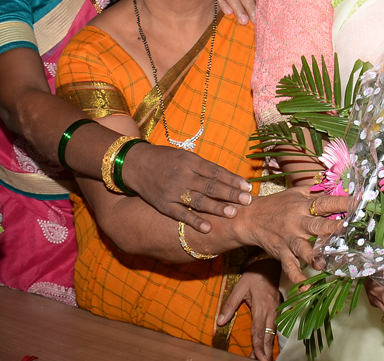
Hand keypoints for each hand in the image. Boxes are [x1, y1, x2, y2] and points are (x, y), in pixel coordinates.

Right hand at [121, 143, 253, 233]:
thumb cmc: (166, 159)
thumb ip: (204, 167)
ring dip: (216, 207)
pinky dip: (194, 221)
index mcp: (190, 161)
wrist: (136, 164)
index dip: (232, 179)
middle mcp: (183, 176)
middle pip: (210, 186)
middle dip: (230, 193)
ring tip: (233, 213)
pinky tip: (208, 228)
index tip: (247, 186)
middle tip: (247, 200)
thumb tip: (228, 177)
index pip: (216, 171)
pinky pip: (181, 214)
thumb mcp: (185, 156)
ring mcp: (173, 191)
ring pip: (198, 201)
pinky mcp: (164, 205)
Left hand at [219, 259, 281, 360]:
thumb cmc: (254, 275)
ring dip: (268, 345)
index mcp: (261, 306)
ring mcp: (277, 309)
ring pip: (274, 331)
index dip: (258, 346)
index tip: (258, 359)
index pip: (259, 331)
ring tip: (264, 357)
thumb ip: (230, 304)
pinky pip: (277, 324)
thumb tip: (220, 322)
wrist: (270, 263)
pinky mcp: (279, 307)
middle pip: (268, 334)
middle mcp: (271, 310)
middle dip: (265, 350)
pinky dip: (273, 335)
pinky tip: (269, 342)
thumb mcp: (239, 287)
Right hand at [239, 188, 350, 283]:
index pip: (326, 203)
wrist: (250, 218)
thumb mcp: (296, 193)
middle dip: (334, 229)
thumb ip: (316, 191)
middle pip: (318, 226)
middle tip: (350, 231)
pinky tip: (306, 287)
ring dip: (315, 257)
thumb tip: (337, 184)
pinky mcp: (281, 253)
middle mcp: (297, 222)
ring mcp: (289, 239)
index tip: (360, 203)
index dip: (342, 202)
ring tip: (327, 264)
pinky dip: (297, 278)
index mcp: (303, 205)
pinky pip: (289, 267)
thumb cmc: (278, 204)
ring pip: (304, 249)